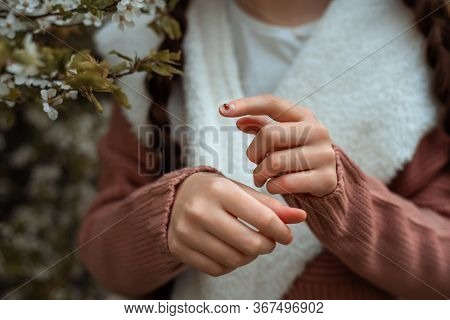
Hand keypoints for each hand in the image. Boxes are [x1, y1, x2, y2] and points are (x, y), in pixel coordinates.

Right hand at [168, 171, 306, 276]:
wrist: (175, 196)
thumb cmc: (215, 192)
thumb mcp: (241, 191)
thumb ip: (270, 205)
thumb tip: (300, 218)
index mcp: (219, 190)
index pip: (263, 219)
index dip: (282, 231)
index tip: (286, 235)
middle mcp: (200, 210)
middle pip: (250, 244)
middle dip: (267, 246)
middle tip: (268, 241)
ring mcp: (186, 232)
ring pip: (235, 260)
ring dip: (250, 256)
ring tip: (248, 243)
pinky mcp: (179, 248)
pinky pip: (217, 269)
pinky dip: (231, 264)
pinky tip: (230, 250)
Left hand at [220, 94, 336, 196]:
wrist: (328, 179)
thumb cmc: (297, 153)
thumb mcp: (283, 137)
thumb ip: (261, 126)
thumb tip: (238, 121)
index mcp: (303, 116)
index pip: (271, 103)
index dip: (246, 104)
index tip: (222, 110)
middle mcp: (317, 131)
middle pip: (269, 135)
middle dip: (254, 151)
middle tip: (253, 162)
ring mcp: (323, 154)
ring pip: (274, 162)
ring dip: (260, 173)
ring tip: (260, 177)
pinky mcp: (325, 178)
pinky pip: (285, 183)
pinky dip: (272, 187)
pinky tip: (273, 186)